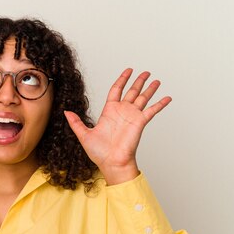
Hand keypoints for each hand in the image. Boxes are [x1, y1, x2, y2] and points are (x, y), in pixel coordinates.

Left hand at [64, 68, 170, 183]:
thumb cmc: (99, 153)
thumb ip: (76, 122)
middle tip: (146, 73)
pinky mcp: (140, 122)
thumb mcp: (84, 135)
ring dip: (150, 89)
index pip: (117, 90)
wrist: (112, 163)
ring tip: (156, 81)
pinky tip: (167, 97)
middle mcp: (122, 112)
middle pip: (132, 91)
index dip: (122, 79)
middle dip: (139, 81)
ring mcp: (132, 116)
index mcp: (109, 112)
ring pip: (143, 98)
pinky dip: (160, 104)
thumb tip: (66, 112)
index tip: (128, 71)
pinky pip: (152, 110)